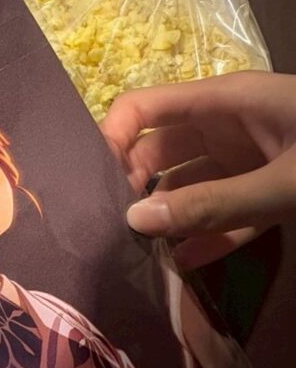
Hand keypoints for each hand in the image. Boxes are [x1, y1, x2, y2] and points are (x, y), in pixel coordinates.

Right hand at [100, 71, 295, 268]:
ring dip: (169, 220)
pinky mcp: (272, 195)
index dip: (111, 137)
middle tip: (111, 229)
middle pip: (160, 151)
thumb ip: (215, 204)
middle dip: (133, 187)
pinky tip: (183, 265)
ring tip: (139, 254)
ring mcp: (250, 161)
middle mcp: (229, 128)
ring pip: (192, 189)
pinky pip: (229, 217)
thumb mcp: (285, 182)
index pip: (144, 108)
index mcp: (225, 103)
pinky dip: (209, 239)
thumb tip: (137, 221)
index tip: (91, 184)